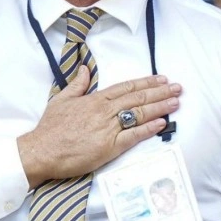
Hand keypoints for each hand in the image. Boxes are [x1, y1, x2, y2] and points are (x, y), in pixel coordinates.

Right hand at [18, 66, 181, 188]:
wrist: (42, 150)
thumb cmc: (50, 128)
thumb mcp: (61, 99)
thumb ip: (77, 84)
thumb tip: (85, 69)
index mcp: (94, 99)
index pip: (126, 87)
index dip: (146, 82)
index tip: (161, 79)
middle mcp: (104, 111)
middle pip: (137, 98)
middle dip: (160, 92)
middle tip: (178, 88)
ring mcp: (108, 129)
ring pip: (139, 114)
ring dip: (159, 107)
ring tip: (176, 103)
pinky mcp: (109, 147)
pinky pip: (133, 136)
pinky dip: (149, 129)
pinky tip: (161, 123)